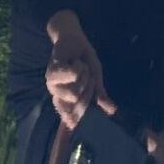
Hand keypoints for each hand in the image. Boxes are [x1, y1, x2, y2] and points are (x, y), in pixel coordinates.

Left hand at [45, 10, 110, 129]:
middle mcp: (58, 94)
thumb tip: (112, 111)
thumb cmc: (84, 60)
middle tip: (89, 77)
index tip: (75, 125)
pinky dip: (78, 67)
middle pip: (77, 104)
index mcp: (67, 99)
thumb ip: (100, 93)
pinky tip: (76, 62)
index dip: (74, 120)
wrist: (74, 39)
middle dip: (89, 89)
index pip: (69, 117)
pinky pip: (72, 75)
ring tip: (81, 67)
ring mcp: (53, 84)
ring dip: (84, 76)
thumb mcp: (95, 78)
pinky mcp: (51, 70)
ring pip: (74, 91)